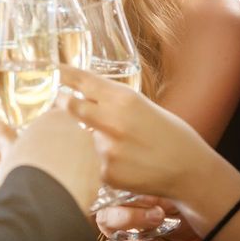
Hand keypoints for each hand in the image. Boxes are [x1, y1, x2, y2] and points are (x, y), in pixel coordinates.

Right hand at [0, 103, 100, 209]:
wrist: (45, 203)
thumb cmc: (25, 168)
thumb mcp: (7, 148)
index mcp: (58, 117)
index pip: (51, 119)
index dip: (38, 135)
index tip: (29, 147)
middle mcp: (80, 131)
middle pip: (64, 140)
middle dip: (49, 154)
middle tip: (31, 169)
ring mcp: (92, 155)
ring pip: (74, 160)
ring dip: (60, 171)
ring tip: (40, 185)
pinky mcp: (98, 179)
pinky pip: (82, 179)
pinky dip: (70, 186)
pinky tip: (56, 195)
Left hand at [58, 66, 213, 200]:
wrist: (190, 169)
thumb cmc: (166, 133)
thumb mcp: (140, 105)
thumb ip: (109, 100)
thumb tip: (78, 93)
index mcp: (124, 98)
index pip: (83, 80)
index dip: (62, 73)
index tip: (49, 68)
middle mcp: (113, 120)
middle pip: (69, 105)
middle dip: (59, 102)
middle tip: (56, 102)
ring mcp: (108, 148)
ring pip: (77, 136)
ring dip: (79, 136)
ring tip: (105, 140)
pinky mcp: (106, 172)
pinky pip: (88, 160)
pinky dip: (93, 159)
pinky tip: (117, 161)